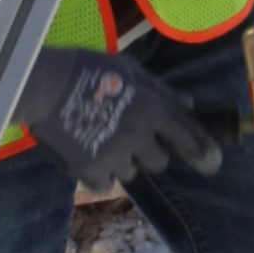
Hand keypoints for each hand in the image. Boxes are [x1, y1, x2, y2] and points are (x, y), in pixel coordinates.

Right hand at [18, 45, 222, 184]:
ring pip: (131, 171)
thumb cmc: (88, 70)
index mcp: (152, 109)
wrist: (42, 86)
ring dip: (123, 160)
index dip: (204, 153)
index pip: (191, 139)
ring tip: (101, 136)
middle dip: (150, 151)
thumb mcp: (129, 70)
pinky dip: (100, 172)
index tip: (211, 163)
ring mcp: (114, 157)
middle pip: (160, 162)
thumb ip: (161, 90)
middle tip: (129, 134)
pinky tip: (87, 150)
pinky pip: (106, 182)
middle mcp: (138, 136)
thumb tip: (189, 105)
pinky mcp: (90, 172)